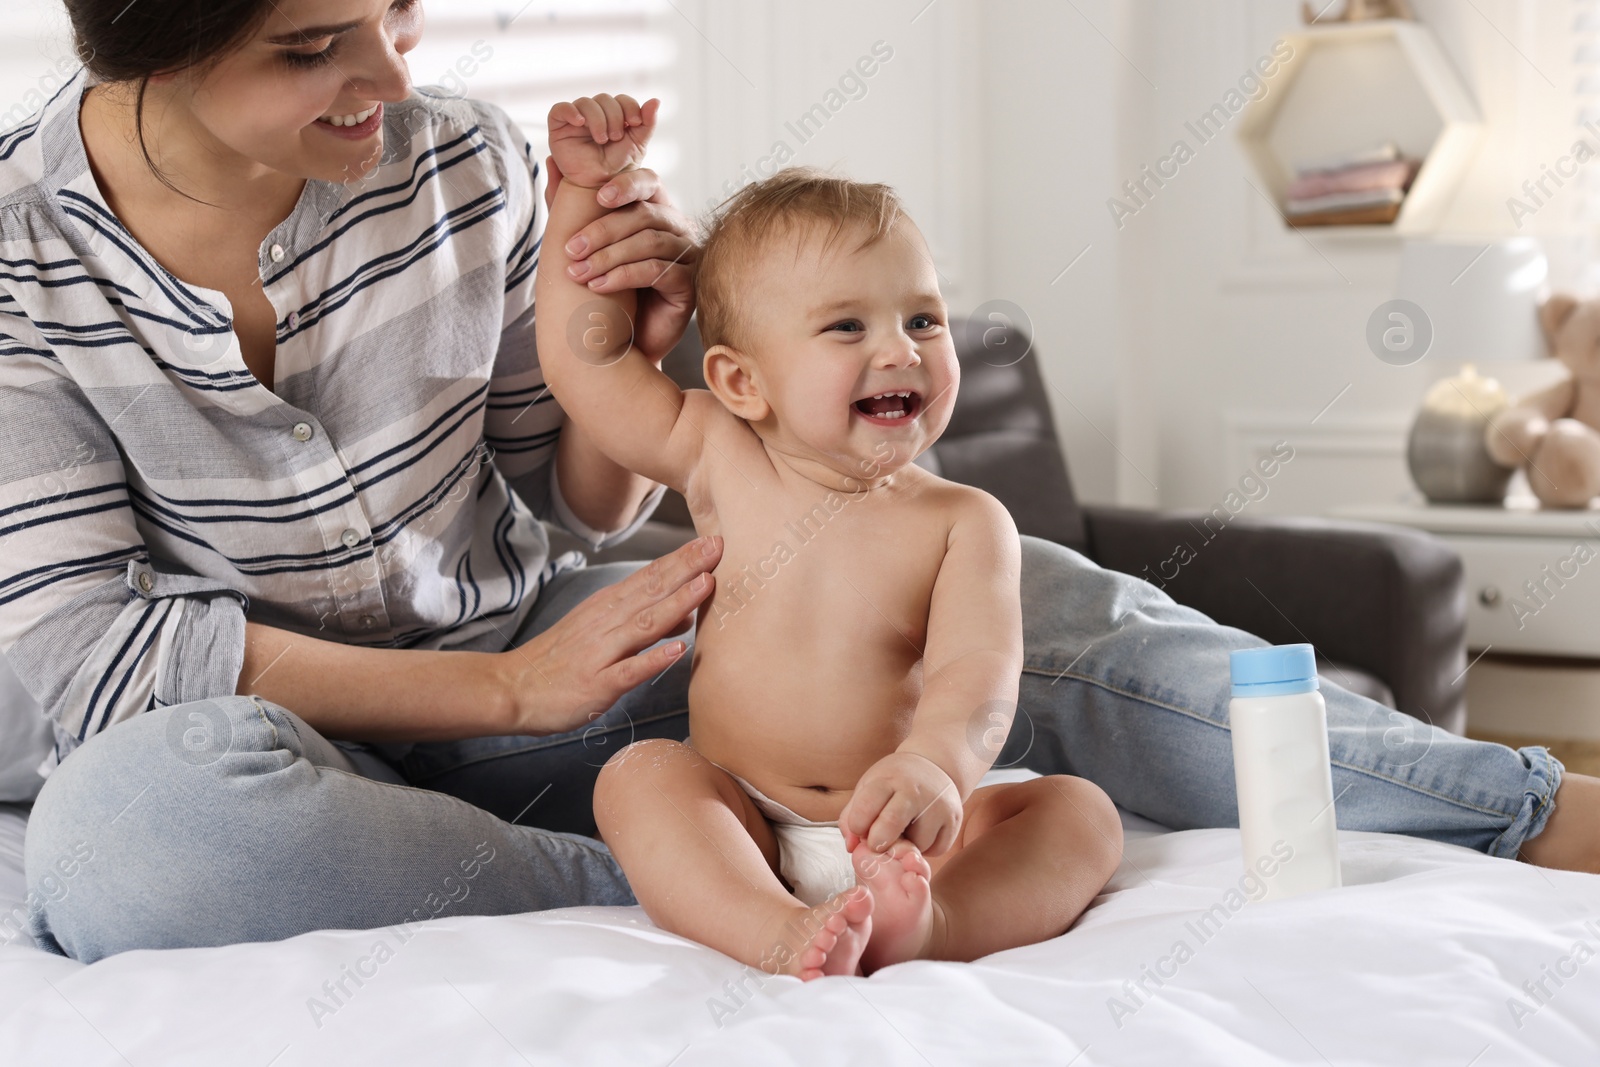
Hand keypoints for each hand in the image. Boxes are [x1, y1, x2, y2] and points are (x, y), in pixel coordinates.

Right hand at [499, 535, 720, 734]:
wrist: (511, 688)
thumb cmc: (561, 661)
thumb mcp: (602, 632)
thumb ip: (644, 620)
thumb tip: (688, 611)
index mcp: (608, 606)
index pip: (650, 576)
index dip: (683, 558)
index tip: (713, 540)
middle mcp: (606, 622)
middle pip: (652, 590)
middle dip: (687, 568)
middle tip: (719, 545)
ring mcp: (602, 652)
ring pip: (644, 624)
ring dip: (677, 604)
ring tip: (706, 586)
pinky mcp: (597, 684)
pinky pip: (628, 670)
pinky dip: (653, 660)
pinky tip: (677, 652)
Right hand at [547, 94, 657, 189]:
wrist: (600, 185)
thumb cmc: (619, 166)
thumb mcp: (638, 143)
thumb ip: (647, 122)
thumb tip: (656, 100)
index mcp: (613, 115)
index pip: (621, 99)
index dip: (629, 106)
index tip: (635, 123)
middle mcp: (594, 114)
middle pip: (604, 99)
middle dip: (613, 116)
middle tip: (616, 137)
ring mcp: (576, 119)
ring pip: (585, 103)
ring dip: (597, 118)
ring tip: (602, 139)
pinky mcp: (559, 127)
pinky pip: (560, 109)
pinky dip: (570, 111)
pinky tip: (580, 122)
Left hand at [547, 162, 698, 361]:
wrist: (618, 346)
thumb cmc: (603, 291)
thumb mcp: (583, 242)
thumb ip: (570, 203)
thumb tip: (551, 159)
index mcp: (655, 210)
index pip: (649, 182)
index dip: (625, 185)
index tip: (597, 197)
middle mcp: (677, 229)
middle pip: (645, 215)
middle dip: (603, 231)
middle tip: (570, 250)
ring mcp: (687, 256)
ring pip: (650, 242)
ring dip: (608, 257)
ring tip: (578, 274)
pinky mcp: (689, 285)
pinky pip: (658, 270)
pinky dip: (623, 276)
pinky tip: (598, 286)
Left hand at [839, 751, 962, 856]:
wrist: (935, 766)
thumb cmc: (894, 781)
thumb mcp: (869, 787)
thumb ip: (852, 816)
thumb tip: (851, 847)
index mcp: (889, 779)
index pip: (867, 806)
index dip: (858, 825)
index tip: (860, 829)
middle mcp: (915, 790)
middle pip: (891, 824)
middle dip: (878, 842)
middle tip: (877, 844)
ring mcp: (938, 805)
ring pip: (917, 843)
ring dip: (906, 847)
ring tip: (905, 832)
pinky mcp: (954, 820)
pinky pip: (937, 849)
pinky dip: (926, 849)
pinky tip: (922, 833)